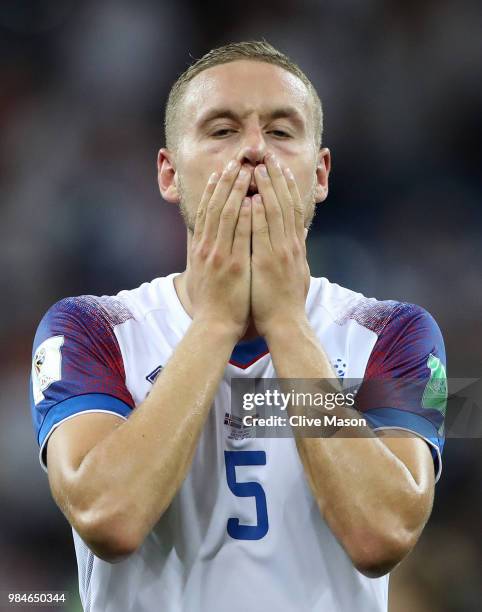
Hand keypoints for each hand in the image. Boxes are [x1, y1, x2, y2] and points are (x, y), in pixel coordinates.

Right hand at [186, 160, 251, 340]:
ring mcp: (219, 255)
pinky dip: (245, 216)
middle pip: (215, 207)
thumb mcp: (200, 273)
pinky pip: (239, 236)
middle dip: (226, 182)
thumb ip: (203, 253)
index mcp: (201, 248)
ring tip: (246, 170)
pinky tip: (252, 199)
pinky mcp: (232, 265)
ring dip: (236, 191)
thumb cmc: (211, 302)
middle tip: (236, 161)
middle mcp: (207, 247)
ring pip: (226, 215)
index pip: (206, 211)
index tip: (221, 171)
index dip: (213, 189)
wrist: (214, 326)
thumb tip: (203, 239)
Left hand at [251, 153, 309, 336]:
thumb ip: (291, 254)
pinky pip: (262, 231)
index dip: (287, 187)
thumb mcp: (294, 273)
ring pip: (275, 212)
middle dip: (277, 178)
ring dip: (267, 188)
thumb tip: (293, 240)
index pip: (293, 209)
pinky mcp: (269, 261)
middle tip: (269, 156)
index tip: (280, 168)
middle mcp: (291, 245)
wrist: (286, 324)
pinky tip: (251, 195)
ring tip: (259, 166)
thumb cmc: (284, 302)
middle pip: (285, 204)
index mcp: (295, 247)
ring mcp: (281, 252)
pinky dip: (257, 211)